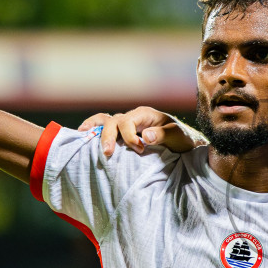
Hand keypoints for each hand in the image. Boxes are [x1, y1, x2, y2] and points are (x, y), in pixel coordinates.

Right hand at [78, 107, 198, 156]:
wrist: (184, 144)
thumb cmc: (182, 139)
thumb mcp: (178, 136)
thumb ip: (163, 135)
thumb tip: (145, 136)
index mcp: (145, 114)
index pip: (128, 121)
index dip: (129, 136)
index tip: (139, 149)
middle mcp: (133, 117)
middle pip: (113, 122)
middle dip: (108, 137)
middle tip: (108, 153)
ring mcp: (126, 125)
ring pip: (105, 122)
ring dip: (95, 131)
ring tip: (83, 138)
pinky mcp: (122, 135)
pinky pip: (104, 129)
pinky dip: (93, 131)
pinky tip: (83, 138)